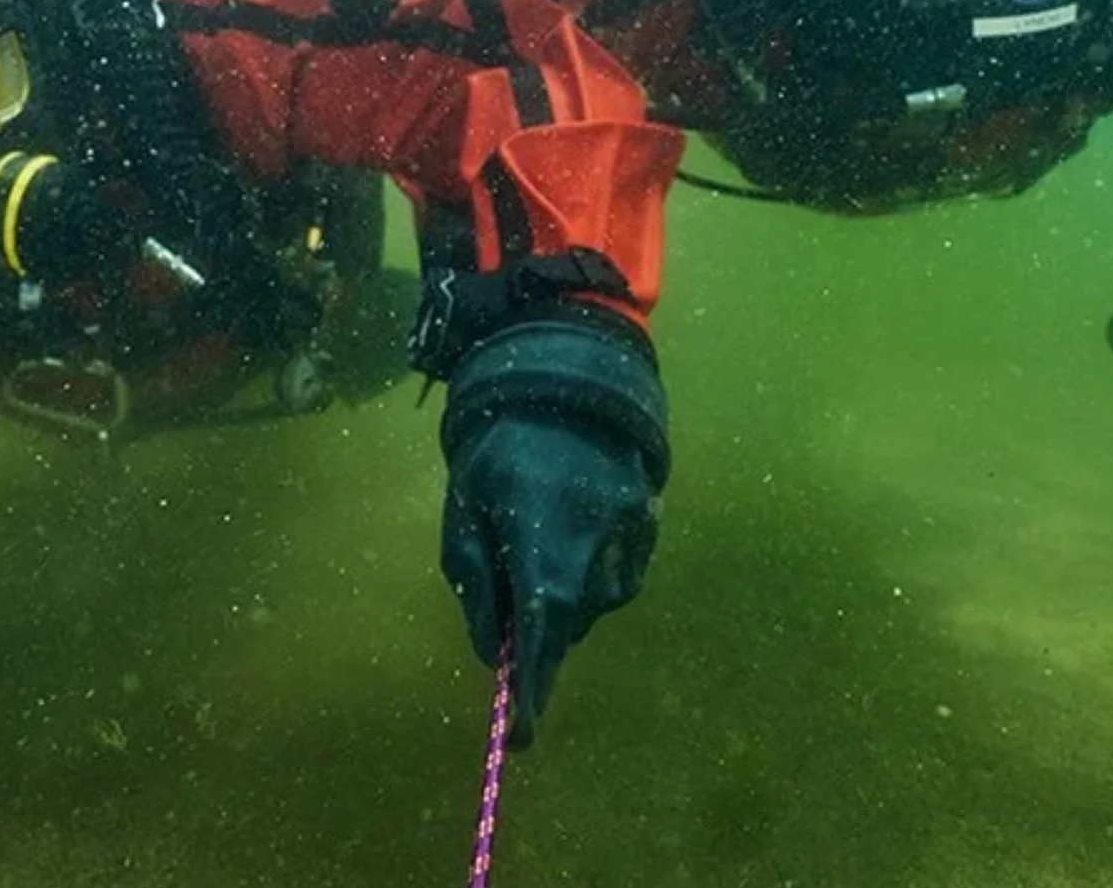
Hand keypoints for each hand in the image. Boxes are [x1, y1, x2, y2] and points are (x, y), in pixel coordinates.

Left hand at [442, 411, 658, 748]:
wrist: (561, 373)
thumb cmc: (495, 446)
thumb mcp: (464, 511)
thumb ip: (476, 584)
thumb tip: (494, 652)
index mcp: (542, 543)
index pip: (540, 638)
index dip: (530, 692)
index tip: (518, 739)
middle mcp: (595, 546)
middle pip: (565, 625)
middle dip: (536, 627)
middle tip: (507, 584)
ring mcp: (629, 534)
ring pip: (593, 604)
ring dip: (564, 596)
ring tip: (538, 535)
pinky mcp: (648, 521)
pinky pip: (618, 575)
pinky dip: (593, 572)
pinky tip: (572, 530)